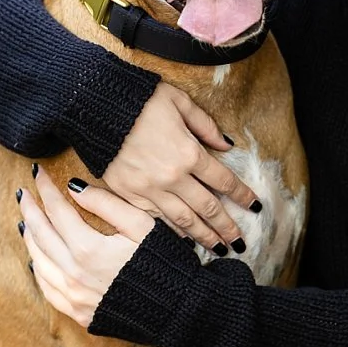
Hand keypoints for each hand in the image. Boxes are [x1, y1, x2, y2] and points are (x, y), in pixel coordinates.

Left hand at [16, 165, 152, 326]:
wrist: (179, 311)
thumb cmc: (165, 264)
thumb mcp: (142, 226)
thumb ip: (107, 205)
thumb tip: (74, 188)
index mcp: (88, 248)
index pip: (57, 210)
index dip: (46, 189)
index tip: (39, 175)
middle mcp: (74, 274)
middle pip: (40, 235)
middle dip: (30, 211)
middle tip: (24, 194)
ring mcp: (75, 297)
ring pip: (39, 263)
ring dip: (31, 240)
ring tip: (27, 224)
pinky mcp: (80, 314)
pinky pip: (48, 291)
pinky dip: (39, 271)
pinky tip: (39, 260)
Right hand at [101, 80, 256, 249]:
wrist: (92, 103)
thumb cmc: (138, 98)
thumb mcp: (177, 101)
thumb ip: (204, 125)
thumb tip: (226, 146)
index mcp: (188, 153)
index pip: (224, 181)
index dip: (242, 195)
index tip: (255, 206)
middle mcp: (173, 177)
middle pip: (208, 208)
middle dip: (227, 227)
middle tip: (240, 243)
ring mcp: (150, 189)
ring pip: (184, 220)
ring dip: (204, 237)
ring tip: (218, 249)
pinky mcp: (129, 195)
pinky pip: (157, 219)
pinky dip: (173, 232)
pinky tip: (184, 241)